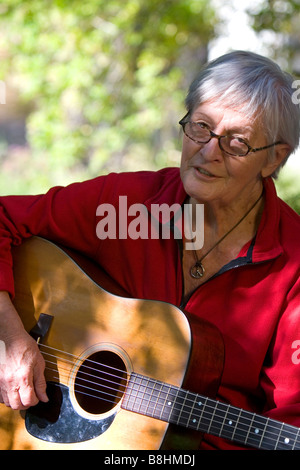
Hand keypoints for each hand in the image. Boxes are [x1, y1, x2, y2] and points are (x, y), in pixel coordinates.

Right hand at [0, 292, 47, 409]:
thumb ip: (41, 382)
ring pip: (7, 403)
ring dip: (16, 401)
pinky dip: (7, 397)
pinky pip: (0, 397)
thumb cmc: (24, 346)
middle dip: (26, 404)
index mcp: (23, 377)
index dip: (36, 401)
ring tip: (22, 392)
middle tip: (30, 396)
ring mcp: (1, 382)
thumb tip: (44, 397)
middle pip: (17, 405)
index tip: (38, 397)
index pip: (29, 401)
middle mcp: (10, 382)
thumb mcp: (39, 362)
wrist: (9, 336)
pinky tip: (13, 389)